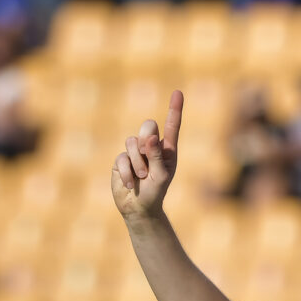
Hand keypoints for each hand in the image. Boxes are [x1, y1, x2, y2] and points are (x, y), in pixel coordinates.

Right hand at [111, 90, 182, 218]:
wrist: (139, 208)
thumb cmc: (156, 192)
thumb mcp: (161, 176)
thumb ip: (156, 156)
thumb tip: (150, 137)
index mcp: (167, 150)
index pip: (171, 126)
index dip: (175, 109)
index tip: (178, 92)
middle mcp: (151, 147)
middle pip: (148, 127)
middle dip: (146, 142)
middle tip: (148, 159)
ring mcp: (135, 152)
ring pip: (132, 142)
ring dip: (138, 163)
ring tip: (142, 177)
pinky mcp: (121, 159)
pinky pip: (122, 157)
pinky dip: (127, 173)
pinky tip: (131, 184)